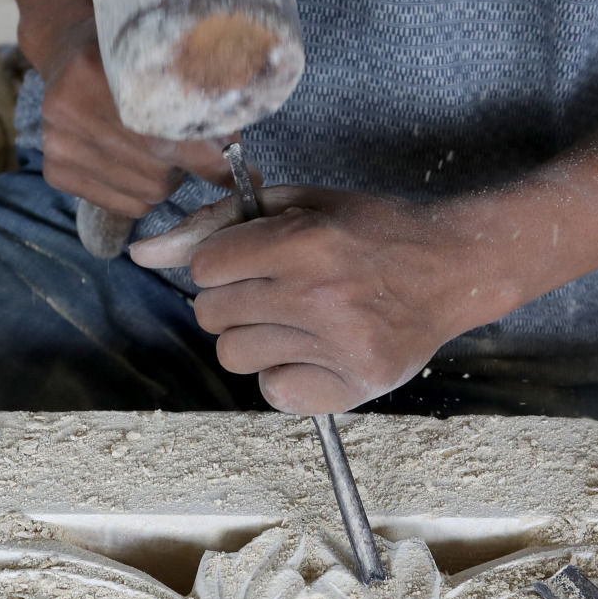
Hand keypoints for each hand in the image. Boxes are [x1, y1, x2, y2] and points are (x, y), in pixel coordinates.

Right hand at [31, 18, 234, 216]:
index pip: (167, 134)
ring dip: (166, 179)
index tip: (244, 173)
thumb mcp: (163, 54)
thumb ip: (199, 92)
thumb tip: (234, 146)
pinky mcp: (55, 170)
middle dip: (187, 165)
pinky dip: (143, 193)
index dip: (211, 158)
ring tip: (159, 151)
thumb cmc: (128, 55)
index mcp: (96, 70)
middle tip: (190, 147)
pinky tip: (136, 164)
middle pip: (160, 171)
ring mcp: (57, 143)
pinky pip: (124, 205)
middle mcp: (69, 109)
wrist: (68, 50)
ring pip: (146, 193)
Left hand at [130, 186, 531, 413]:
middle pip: (212, 315)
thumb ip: (219, 221)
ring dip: (253, 338)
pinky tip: (314, 351)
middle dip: (233, 300)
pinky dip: (286, 375)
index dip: (223, 262)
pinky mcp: (355, 385)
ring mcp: (339, 346)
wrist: (453, 268)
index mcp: (306, 242)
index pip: (206, 267)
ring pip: (235, 356)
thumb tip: (144, 254)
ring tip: (295, 320)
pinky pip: (273, 392)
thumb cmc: (369, 231)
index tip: (255, 258)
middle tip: (277, 290)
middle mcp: (320, 296)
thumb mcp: (299, 206)